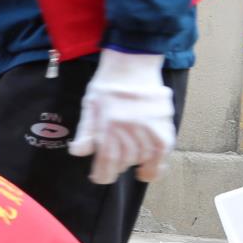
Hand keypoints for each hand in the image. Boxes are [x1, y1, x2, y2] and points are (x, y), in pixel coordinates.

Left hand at [71, 50, 176, 184]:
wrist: (132, 63)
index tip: (100, 178)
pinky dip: (157, 164)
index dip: (103, 174)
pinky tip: (150, 171)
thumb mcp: (89, 106)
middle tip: (113, 164)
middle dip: (117, 166)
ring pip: (143, 157)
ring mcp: (149, 126)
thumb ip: (86, 131)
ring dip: (135, 164)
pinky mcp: (164, 123)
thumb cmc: (106, 85)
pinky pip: (163, 150)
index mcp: (108, 125)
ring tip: (130, 165)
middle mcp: (129, 128)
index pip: (107, 159)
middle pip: (125, 160)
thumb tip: (78, 152)